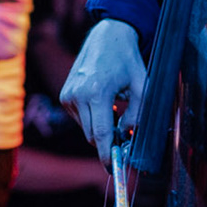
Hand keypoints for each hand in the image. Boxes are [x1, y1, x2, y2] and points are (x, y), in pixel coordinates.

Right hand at [60, 19, 145, 160]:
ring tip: (114, 110)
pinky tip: (102, 103)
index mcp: (96, 92)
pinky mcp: (64, 95)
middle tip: (123, 139)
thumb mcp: (141, 86)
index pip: (100, 134)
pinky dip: (91, 118)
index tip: (113, 168)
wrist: (106, 37)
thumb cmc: (127, 60)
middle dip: (106, 142)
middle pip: (91, 136)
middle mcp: (77, 95)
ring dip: (99, 128)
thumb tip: (127, 136)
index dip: (107, 154)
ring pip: (84, 129)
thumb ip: (136, 115)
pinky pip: (79, 119)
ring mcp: (68, 95)